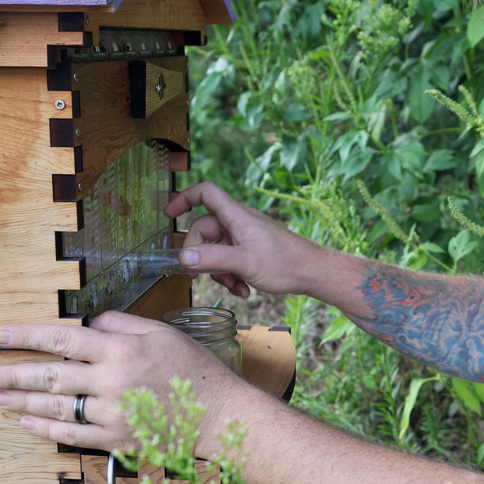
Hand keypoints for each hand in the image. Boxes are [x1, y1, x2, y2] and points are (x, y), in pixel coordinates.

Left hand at [0, 310, 235, 453]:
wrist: (220, 414)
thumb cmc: (196, 369)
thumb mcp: (163, 333)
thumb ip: (123, 324)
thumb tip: (90, 323)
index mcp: (121, 350)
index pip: (62, 339)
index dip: (26, 336)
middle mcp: (110, 382)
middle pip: (49, 376)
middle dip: (11, 374)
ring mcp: (111, 414)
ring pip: (55, 406)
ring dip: (21, 401)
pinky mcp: (116, 439)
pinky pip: (72, 434)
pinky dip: (45, 428)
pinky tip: (27, 421)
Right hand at [166, 182, 326, 298]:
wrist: (314, 273)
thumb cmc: (286, 263)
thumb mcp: (244, 262)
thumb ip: (213, 259)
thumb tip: (183, 257)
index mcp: (237, 216)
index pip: (206, 193)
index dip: (184, 198)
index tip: (169, 213)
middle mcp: (240, 223)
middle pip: (205, 229)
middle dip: (200, 254)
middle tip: (196, 276)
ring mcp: (247, 237)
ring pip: (218, 249)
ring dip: (219, 271)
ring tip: (233, 286)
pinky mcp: (254, 251)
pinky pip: (232, 260)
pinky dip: (233, 275)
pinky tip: (244, 289)